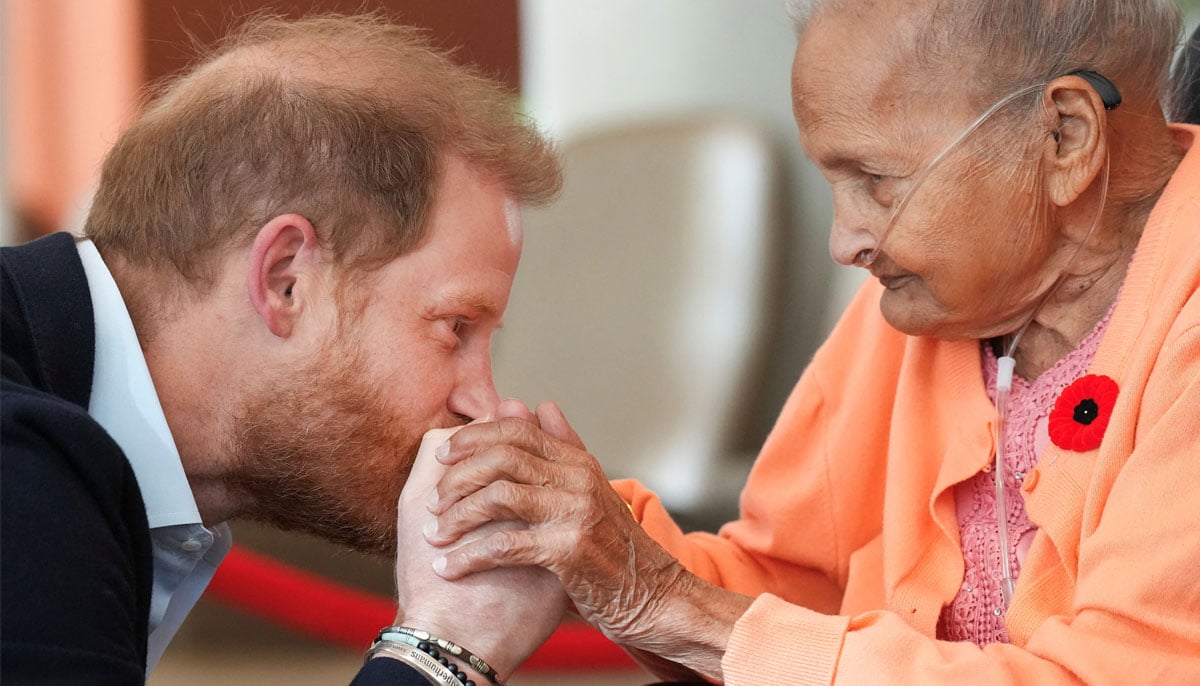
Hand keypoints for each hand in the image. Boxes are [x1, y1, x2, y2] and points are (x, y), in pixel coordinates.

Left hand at [424, 403, 751, 680]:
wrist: (653, 596)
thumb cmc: (614, 549)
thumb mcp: (592, 490)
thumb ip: (565, 449)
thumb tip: (541, 404)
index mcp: (578, 461)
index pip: (515, 431)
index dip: (473, 438)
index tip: (442, 455)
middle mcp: (578, 478)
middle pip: (501, 457)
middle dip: (458, 476)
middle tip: (432, 500)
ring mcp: (575, 511)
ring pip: (498, 495)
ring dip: (457, 516)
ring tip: (434, 535)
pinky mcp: (569, 548)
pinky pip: (504, 544)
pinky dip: (469, 556)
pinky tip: (448, 568)